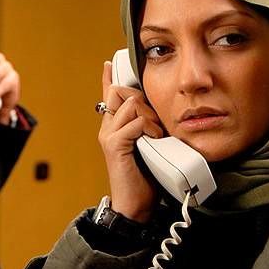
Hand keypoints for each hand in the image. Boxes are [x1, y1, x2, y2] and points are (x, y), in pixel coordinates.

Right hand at [98, 61, 162, 222]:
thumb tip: (160, 114)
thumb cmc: (144, 177)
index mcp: (114, 126)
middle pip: (120, 91)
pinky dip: (148, 128)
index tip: (110, 62)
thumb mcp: (149, 146)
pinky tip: (154, 140)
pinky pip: (134, 123)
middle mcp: (107, 127)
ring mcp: (109, 135)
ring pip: (129, 103)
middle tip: (154, 120)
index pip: (109, 95)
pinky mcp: (114, 145)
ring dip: (149, 115)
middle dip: (142, 99)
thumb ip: (148, 129)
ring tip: (156, 134)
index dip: (108, 78)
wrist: (134, 206)